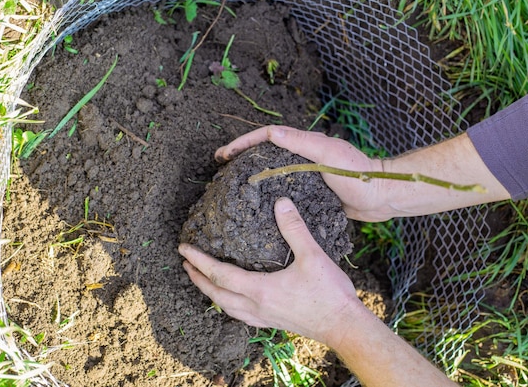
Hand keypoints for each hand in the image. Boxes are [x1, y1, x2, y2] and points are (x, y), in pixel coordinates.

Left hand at [178, 197, 363, 346]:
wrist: (344, 326)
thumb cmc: (329, 293)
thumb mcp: (312, 255)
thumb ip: (294, 228)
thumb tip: (281, 202)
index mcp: (259, 289)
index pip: (219, 273)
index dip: (199, 260)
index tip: (183, 248)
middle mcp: (256, 306)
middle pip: (216, 292)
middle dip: (197, 277)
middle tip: (185, 263)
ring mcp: (263, 316)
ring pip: (226, 306)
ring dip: (210, 292)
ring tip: (202, 280)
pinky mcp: (273, 322)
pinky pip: (241, 314)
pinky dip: (228, 304)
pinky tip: (234, 300)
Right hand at [215, 126, 391, 221]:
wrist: (383, 197)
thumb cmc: (358, 174)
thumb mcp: (329, 155)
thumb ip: (302, 142)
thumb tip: (271, 132)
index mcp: (305, 144)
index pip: (266, 137)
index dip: (243, 143)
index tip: (224, 154)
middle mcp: (302, 157)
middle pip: (265, 152)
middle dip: (241, 156)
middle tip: (220, 168)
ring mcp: (306, 176)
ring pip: (271, 172)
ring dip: (250, 174)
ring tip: (231, 185)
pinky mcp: (311, 194)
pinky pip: (283, 191)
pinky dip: (267, 194)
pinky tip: (257, 207)